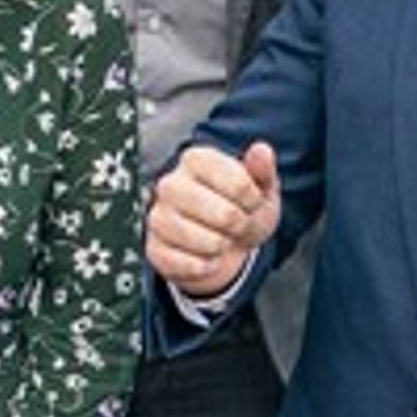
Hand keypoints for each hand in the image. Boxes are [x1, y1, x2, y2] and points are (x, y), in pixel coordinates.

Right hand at [146, 141, 280, 296]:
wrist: (223, 244)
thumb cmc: (239, 209)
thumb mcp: (260, 187)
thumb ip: (262, 168)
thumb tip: (262, 150)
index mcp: (195, 160)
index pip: (239, 184)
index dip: (253, 200)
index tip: (248, 201)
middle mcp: (170, 184)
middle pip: (226, 215)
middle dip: (239, 225)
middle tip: (234, 222)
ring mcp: (158, 217)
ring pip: (210, 242)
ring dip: (223, 246)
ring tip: (218, 236)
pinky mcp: (154, 249)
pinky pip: (192, 266)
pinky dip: (207, 266)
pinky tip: (205, 255)